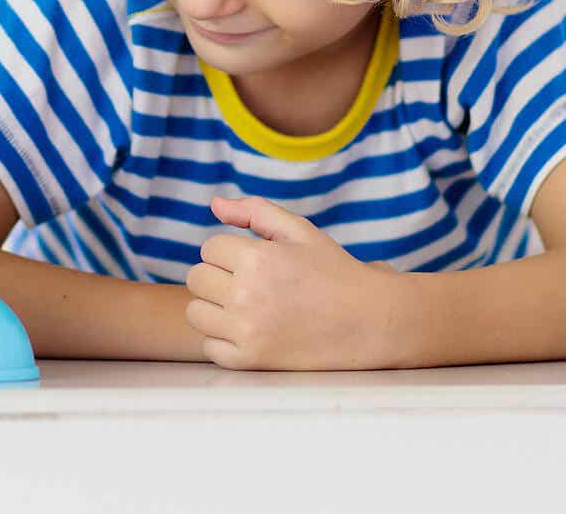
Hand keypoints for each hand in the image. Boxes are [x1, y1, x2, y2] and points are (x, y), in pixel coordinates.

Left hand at [184, 196, 406, 369]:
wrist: (369, 322)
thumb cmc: (334, 272)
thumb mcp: (300, 231)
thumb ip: (254, 211)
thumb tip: (214, 204)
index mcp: (257, 259)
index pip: (209, 248)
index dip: (230, 252)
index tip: (254, 261)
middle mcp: (247, 295)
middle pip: (197, 278)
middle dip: (218, 276)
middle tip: (249, 283)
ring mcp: (247, 331)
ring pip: (196, 312)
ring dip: (214, 307)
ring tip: (246, 306)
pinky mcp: (251, 360)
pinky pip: (209, 346)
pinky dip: (222, 339)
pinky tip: (249, 331)